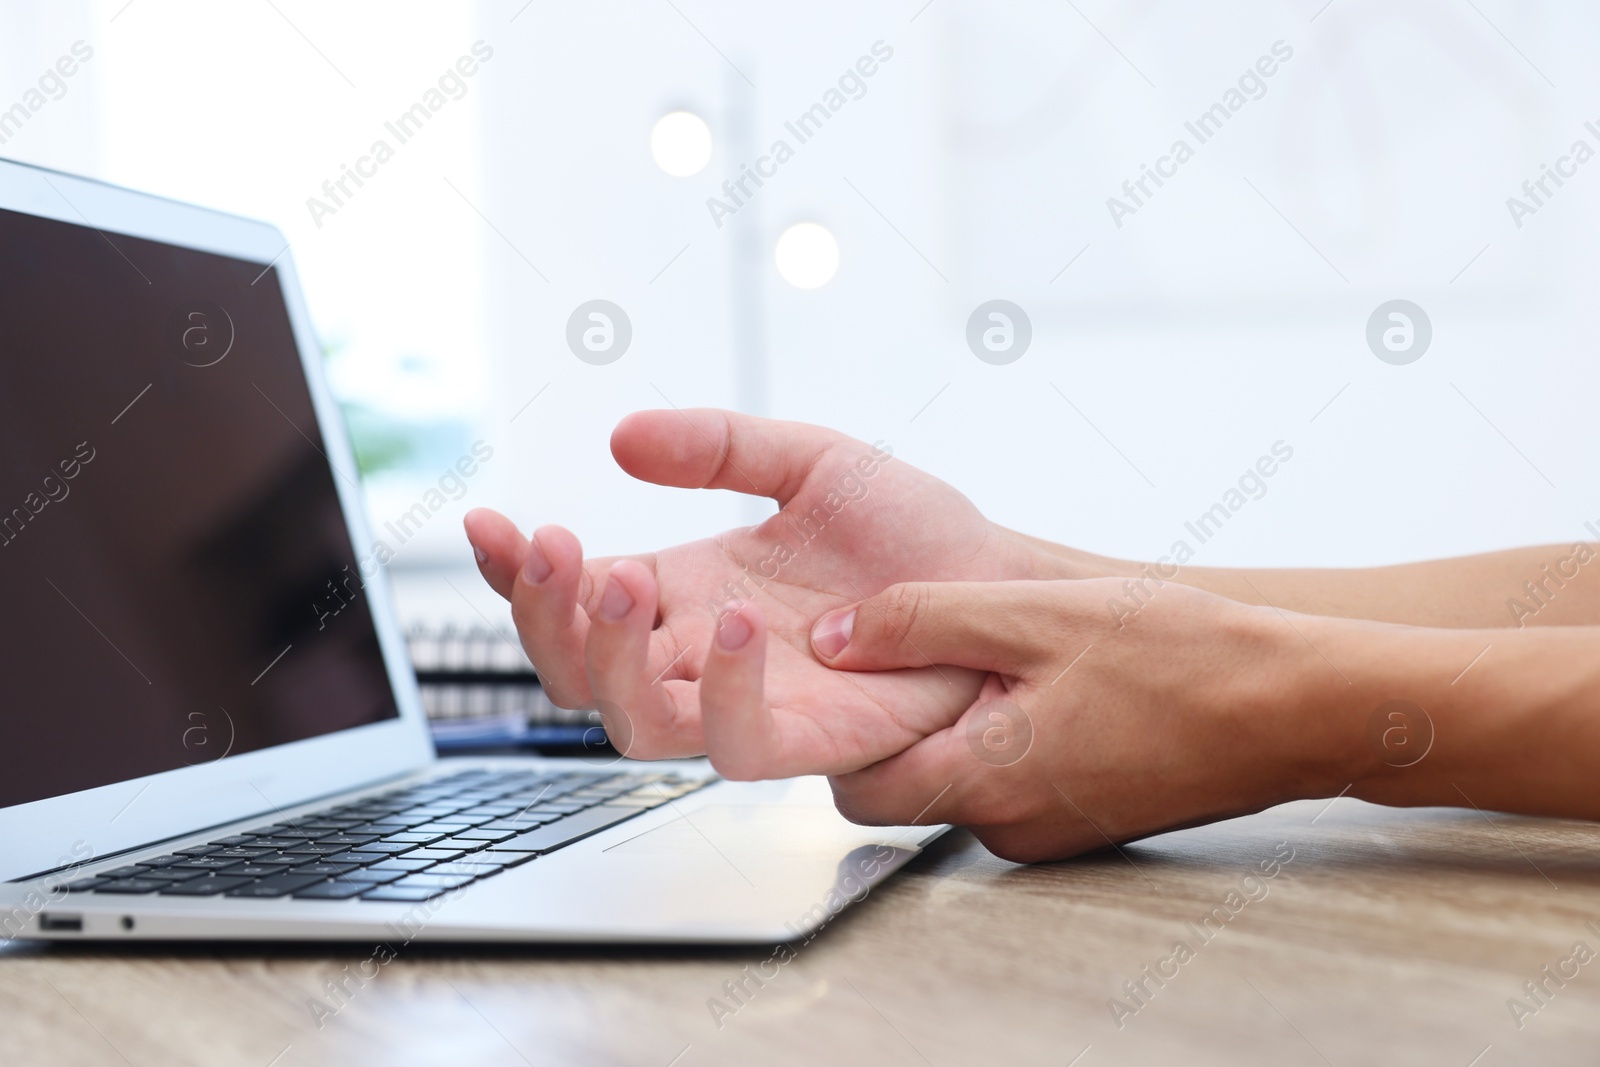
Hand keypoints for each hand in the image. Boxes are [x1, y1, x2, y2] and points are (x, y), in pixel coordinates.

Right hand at [464, 409, 1079, 773]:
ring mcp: (746, 703)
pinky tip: (728, 623)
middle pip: (576, 669)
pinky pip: (732, 745)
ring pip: (630, 722)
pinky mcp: (806, 739)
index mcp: (684, 592)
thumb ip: (719, 445)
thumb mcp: (808, 459)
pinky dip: (716, 691)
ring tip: (619, 580)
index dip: (514, 572)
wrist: (999, 578)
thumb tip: (624, 437)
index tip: (484, 522)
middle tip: (548, 548)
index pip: (572, 597)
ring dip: (605, 659)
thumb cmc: (911, 530)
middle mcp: (698, 655)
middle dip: (541, 615)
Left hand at [767, 578, 1355, 861]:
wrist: (1297, 709)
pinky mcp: (1082, 819)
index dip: (838, 727)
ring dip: (955, 719)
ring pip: (959, 776)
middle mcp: (1009, 828)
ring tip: (996, 649)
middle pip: (904, 783)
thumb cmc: (1180, 658)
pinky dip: (1004, 731)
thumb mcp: (1033, 614)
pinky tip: (1043, 678)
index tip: (850, 663)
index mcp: (985, 784)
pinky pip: (1010, 779)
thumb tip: (831, 638)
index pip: (854, 789)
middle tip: (922, 642)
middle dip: (896, 718)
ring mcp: (1049, 831)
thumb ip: (920, 621)